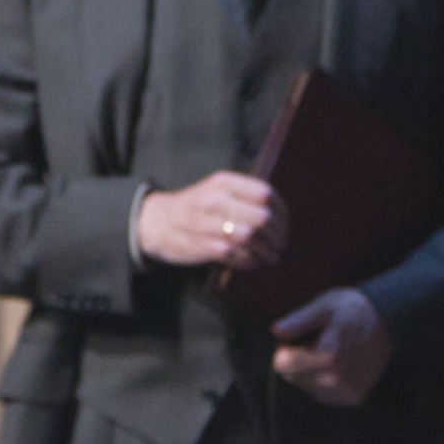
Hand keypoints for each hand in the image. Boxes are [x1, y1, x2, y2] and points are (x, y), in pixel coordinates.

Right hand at [138, 171, 288, 268]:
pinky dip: (250, 261)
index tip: (285, 223)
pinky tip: (254, 261)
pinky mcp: (202, 246)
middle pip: (261, 218)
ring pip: (251, 238)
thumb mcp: (217, 189)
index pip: (265, 194)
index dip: (281, 212)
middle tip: (282, 243)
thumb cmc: (196, 206)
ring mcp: (208, 224)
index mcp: (223, 182)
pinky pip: (236, 255)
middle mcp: (215, 200)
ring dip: (267, 250)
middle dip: (278, 234)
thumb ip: (244, 195)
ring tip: (272, 255)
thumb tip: (279, 212)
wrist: (157, 222)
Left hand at [270, 288, 392, 405]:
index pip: (282, 365)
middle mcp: (337, 378)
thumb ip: (299, 320)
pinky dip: (324, 381)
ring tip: (328, 353)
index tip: (295, 338)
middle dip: (297, 362)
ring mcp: (346, 391)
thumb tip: (275, 330)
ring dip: (310, 372)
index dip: (284, 350)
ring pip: (308, 387)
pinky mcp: (354, 397)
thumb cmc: (353, 309)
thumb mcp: (325, 306)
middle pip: (293, 378)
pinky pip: (324, 394)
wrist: (389, 321)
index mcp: (328, 355)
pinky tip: (338, 365)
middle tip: (313, 343)